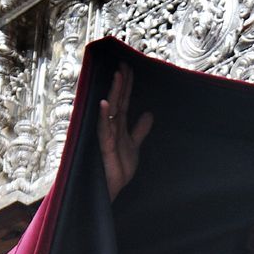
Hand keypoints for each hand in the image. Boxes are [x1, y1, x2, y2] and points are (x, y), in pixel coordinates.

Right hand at [99, 63, 153, 201]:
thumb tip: (149, 114)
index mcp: (119, 126)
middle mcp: (112, 127)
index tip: (130, 68)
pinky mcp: (104, 147)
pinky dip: (104, 116)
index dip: (127, 85)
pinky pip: (103, 129)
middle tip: (124, 64)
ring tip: (117, 75)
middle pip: (118, 101)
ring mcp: (107, 136)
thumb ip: (140, 130)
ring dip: (114, 92)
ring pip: (111, 110)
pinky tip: (105, 103)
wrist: (112, 189)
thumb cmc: (118, 168)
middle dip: (121, 83)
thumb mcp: (134, 146)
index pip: (124, 101)